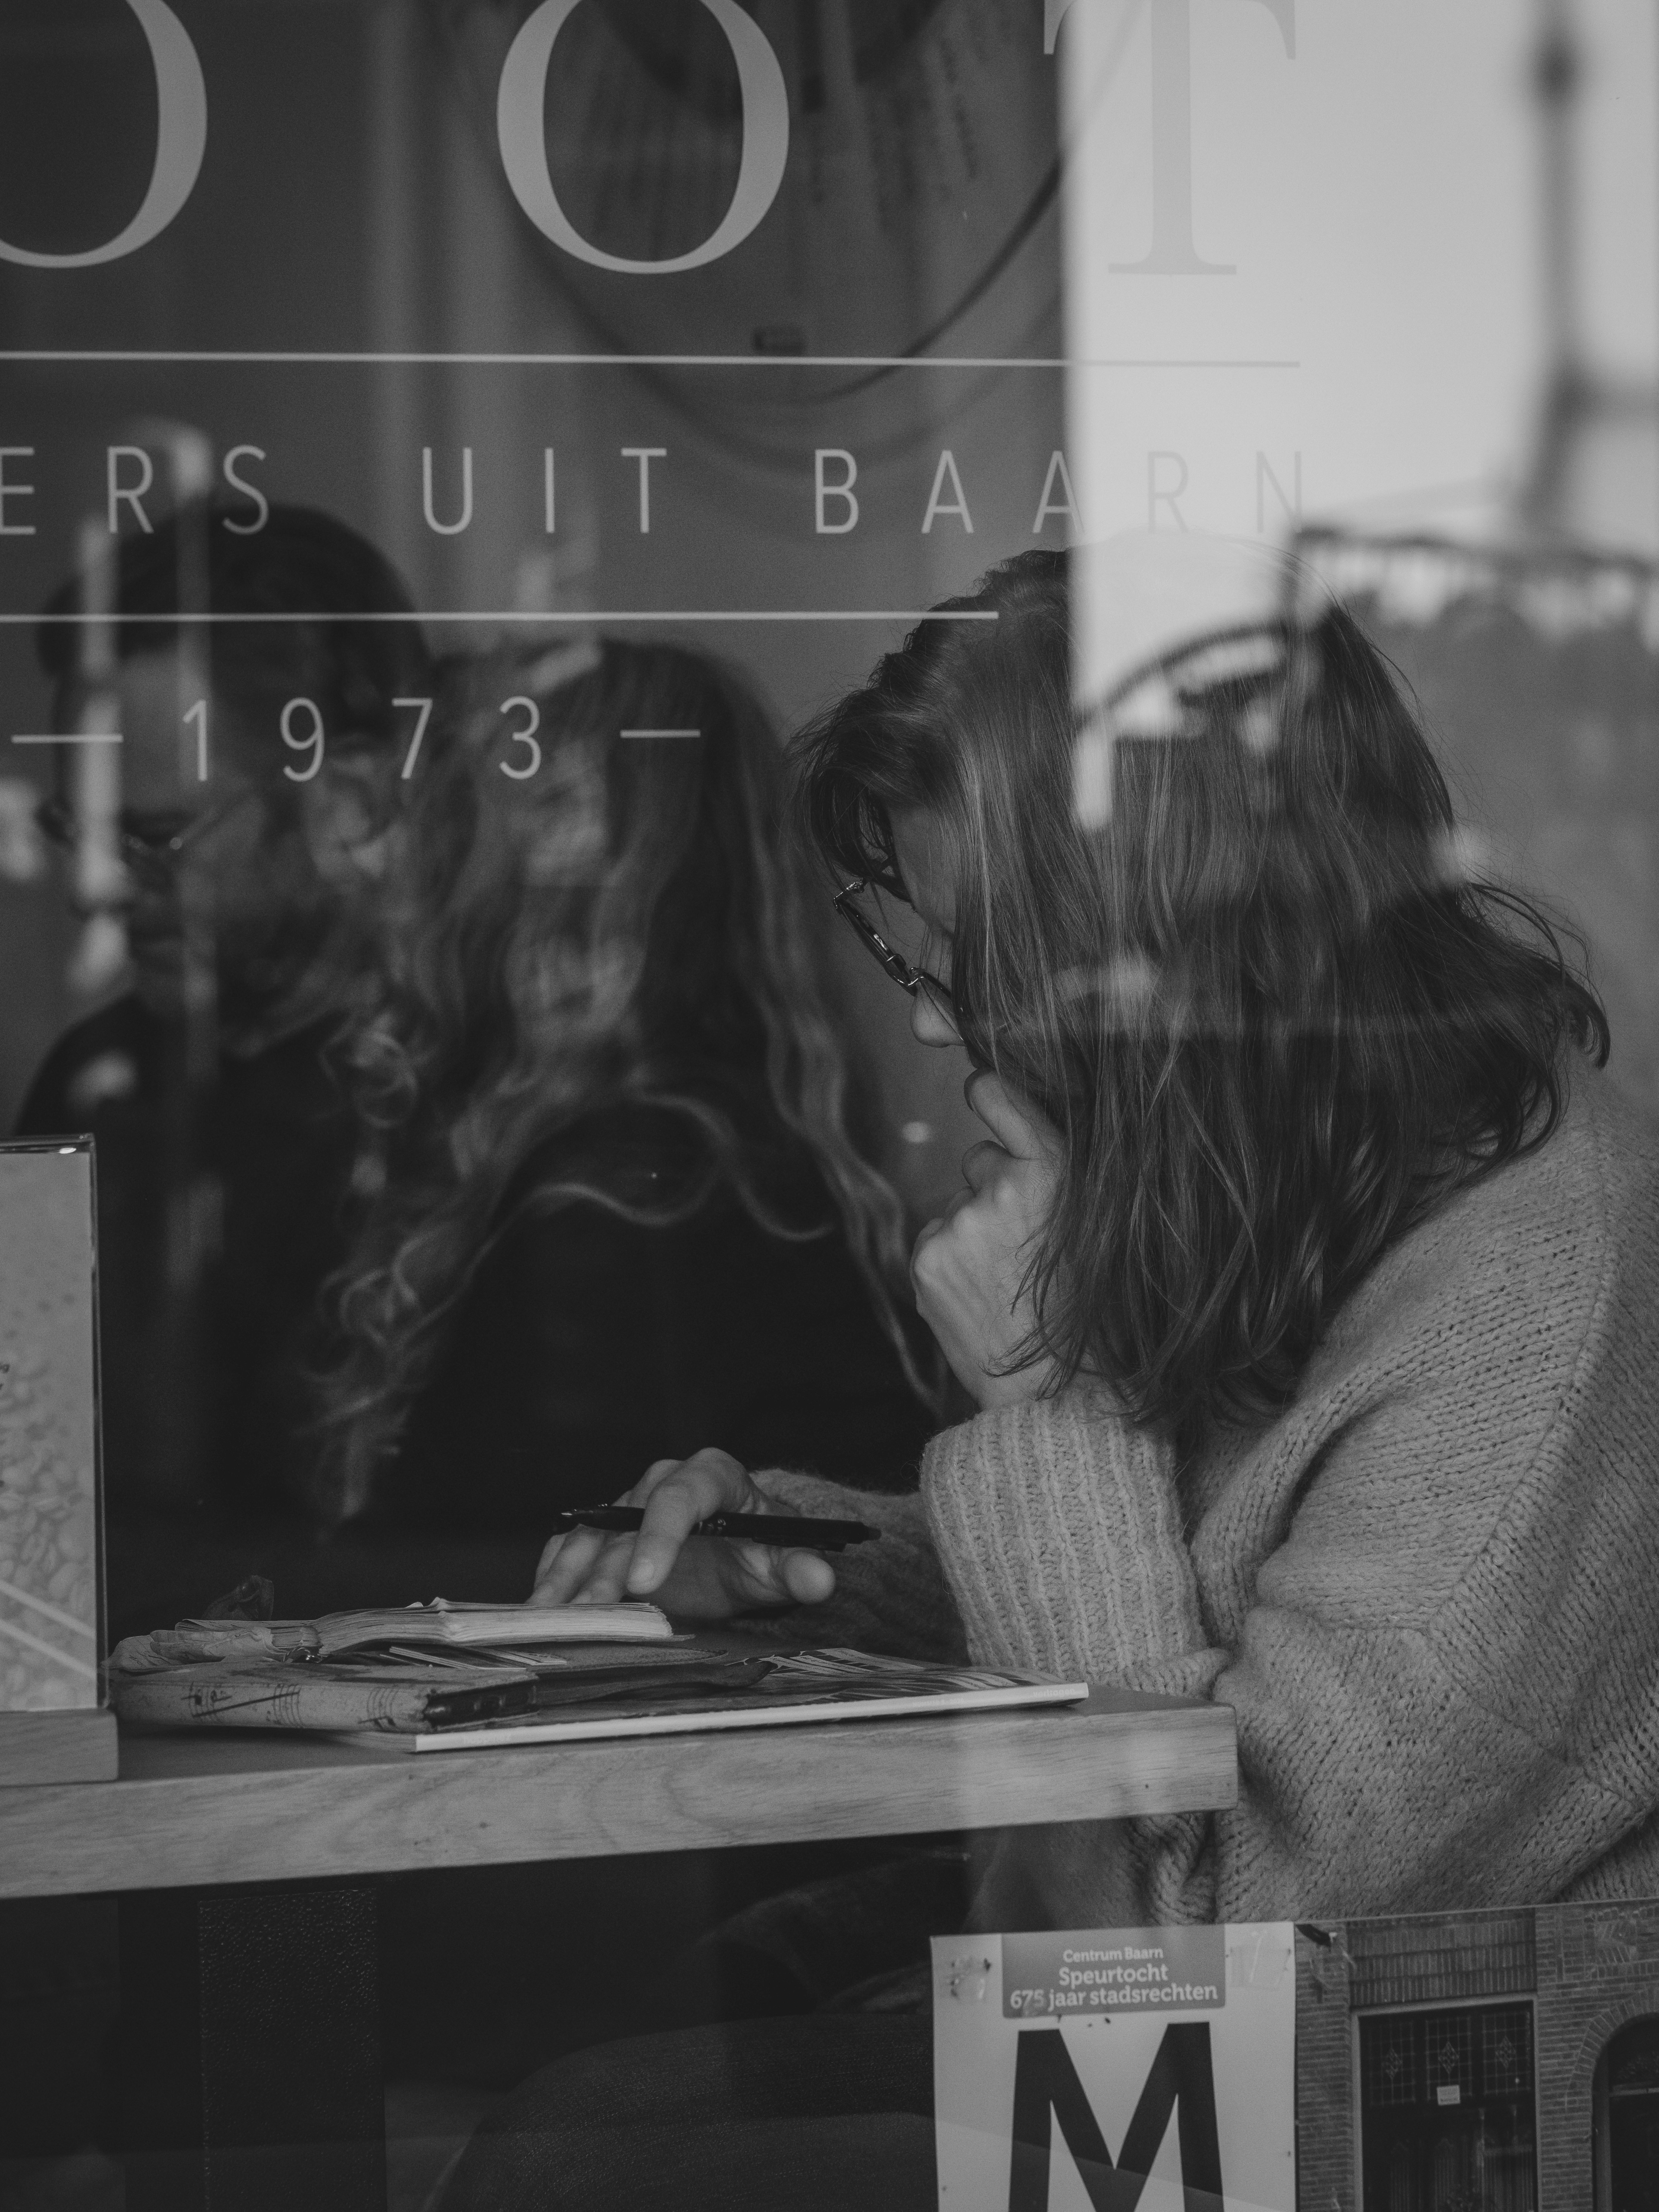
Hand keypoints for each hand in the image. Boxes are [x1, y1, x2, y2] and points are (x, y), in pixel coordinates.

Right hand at [527, 1449, 837, 1619]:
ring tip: (544, 1616)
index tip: (644, 1582)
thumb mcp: (784, 1561)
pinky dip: (551, 1577)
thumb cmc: (761, 1549)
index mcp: (710, 1476)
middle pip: (627, 1523)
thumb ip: (798, 1569)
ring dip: (566, 1577)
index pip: (680, 1496)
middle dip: (605, 1571)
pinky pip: (570, 1549)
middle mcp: (661, 1482)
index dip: (659, 1536)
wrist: (739, 1550)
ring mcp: (626, 1506)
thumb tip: (821, 1579)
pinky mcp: (602, 1533)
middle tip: (589, 1614)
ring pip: (590, 1537)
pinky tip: (534, 1609)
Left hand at [911, 1072, 1064, 1409]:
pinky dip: (952, 1260)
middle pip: (980, 1161)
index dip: (990, 1089)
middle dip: (996, 1190)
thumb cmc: (1088, 1311)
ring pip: (957, 1207)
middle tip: (1027, 1244)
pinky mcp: (926, 1259)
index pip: (1005, 1099)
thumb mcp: (1095, 1226)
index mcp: (1054, 1173)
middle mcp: (1001, 1190)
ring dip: (974, 1231)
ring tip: (1007, 1281)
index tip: (980, 1085)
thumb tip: (1008, 1129)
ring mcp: (958, 1225)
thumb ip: (1054, 1176)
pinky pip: (936, 1239)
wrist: (1057, 1393)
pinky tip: (981, 1294)